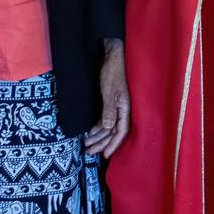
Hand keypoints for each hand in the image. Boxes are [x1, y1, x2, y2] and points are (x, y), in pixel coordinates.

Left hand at [83, 39, 129, 156]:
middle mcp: (123, 110)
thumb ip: (109, 110)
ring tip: (87, 145)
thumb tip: (107, 128)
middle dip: (102, 143)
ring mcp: (117, 107)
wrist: (113, 57)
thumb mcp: (109, 92)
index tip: (104, 155)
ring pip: (108, 127)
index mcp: (125, 108)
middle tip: (89, 152)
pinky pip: (105, 119)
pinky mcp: (111, 103)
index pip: (120, 131)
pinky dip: (98, 127)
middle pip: (113, 132)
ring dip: (98, 137)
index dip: (113, 144)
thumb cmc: (112, 73)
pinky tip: (90, 132)